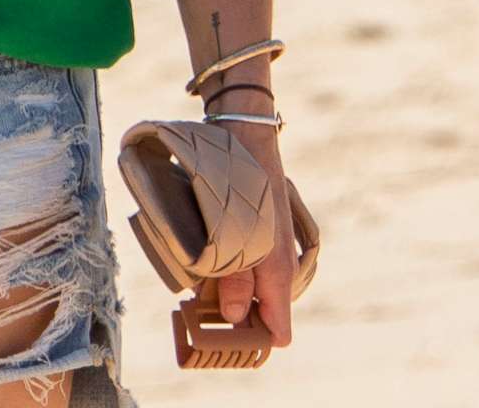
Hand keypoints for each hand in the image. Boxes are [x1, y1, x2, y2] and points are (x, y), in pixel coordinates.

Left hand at [210, 128, 298, 349]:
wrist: (245, 137)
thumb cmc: (241, 184)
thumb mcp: (234, 235)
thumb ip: (234, 277)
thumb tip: (233, 316)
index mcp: (279, 272)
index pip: (278, 329)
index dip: (254, 340)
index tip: (225, 340)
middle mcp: (281, 267)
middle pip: (261, 311)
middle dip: (232, 311)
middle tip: (198, 302)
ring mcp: (274, 252)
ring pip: (252, 289)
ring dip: (226, 288)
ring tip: (196, 278)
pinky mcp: (263, 238)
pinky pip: (248, 267)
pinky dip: (230, 269)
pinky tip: (205, 259)